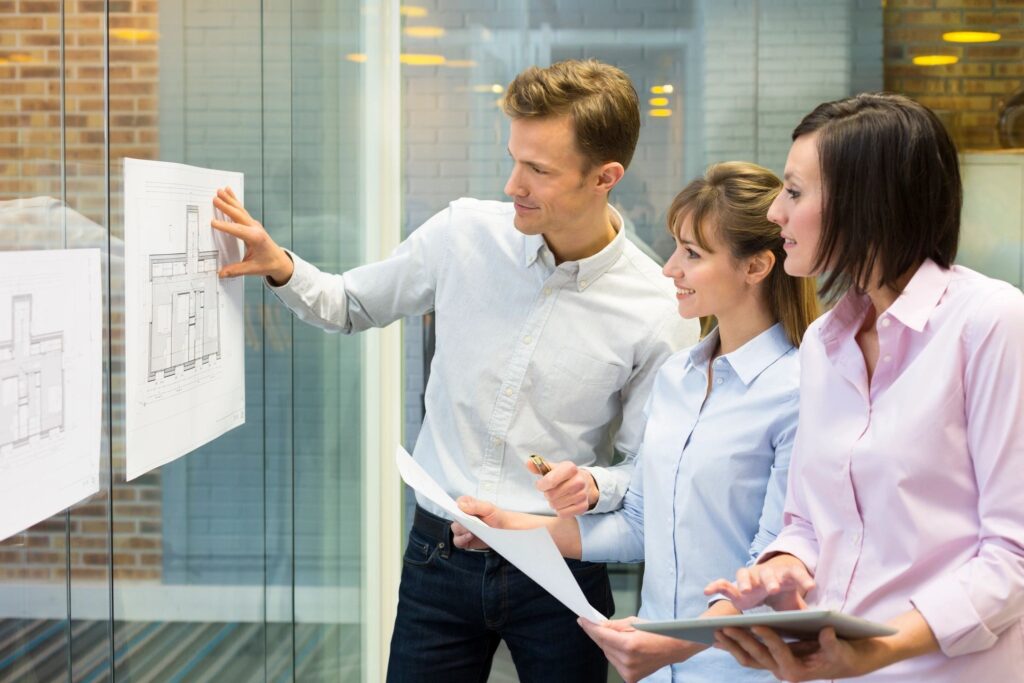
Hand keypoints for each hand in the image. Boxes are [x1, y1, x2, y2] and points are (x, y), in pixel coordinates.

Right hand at [211, 186, 293, 283]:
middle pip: (239, 215)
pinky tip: (229, 193)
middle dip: (227, 207)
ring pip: (240, 210)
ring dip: (230, 200)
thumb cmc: (268, 264)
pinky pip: (242, 211)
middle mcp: (256, 229)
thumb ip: (236, 270)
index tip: (213, 223)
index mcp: (256, 238)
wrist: (280, 261)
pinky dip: (234, 201)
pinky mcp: (252, 224)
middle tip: (215, 199)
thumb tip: (221, 273)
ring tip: (220, 191)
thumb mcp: (252, 269)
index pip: (238, 231)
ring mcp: (254, 225)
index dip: (225, 227)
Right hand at [451, 496, 510, 550]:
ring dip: (462, 531)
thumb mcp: (489, 508)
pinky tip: (470, 537)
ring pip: (455, 530)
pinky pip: (457, 541)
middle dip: (461, 522)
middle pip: (455, 518)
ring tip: (471, 532)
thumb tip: (460, 505)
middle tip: (469, 524)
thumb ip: (476, 505)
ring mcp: (463, 528)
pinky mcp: (464, 540)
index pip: (457, 503)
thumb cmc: (496, 516)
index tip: (462, 511)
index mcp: (467, 505)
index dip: (458, 507)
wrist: (504, 529)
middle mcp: (463, 517)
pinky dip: (462, 540)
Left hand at [527, 459, 598, 516]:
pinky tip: (564, 503)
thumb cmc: (565, 476)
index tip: (541, 484)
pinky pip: (562, 514)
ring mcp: (582, 495)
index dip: (541, 485)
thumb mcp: (553, 468)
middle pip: (551, 495)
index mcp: (570, 468)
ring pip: (555, 505)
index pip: (550, 481)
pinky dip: (560, 510)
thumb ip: (539, 466)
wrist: (585, 483)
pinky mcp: (583, 507)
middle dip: (547, 494)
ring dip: (553, 502)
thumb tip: (528, 463)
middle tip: (552, 490)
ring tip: (558, 496)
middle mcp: (579, 481)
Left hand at [577, 617, 700, 682]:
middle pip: (603, 645)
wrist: (673, 648)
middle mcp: (627, 661)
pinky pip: (615, 663)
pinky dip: (615, 654)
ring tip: (618, 638)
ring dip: (608, 645)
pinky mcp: (630, 678)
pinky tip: (622, 648)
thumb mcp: (633, 622)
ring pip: (607, 654)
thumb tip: (597, 624)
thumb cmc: (656, 632)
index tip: (582, 620)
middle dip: (598, 634)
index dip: (590, 627)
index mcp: (629, 645)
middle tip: (594, 624)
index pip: (601, 635)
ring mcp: (629, 671)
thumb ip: (613, 625)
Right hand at [704, 554, 813, 610]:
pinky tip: (707, 592)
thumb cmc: (785, 594)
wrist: (770, 583)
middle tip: (773, 589)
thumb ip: (807, 610)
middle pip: (768, 573)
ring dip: (744, 582)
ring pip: (745, 574)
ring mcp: (750, 578)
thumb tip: (826, 622)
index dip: (803, 579)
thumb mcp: (797, 602)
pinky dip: (715, 586)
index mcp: (785, 577)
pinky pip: (724, 584)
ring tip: (745, 592)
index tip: (811, 586)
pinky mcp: (736, 586)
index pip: (795, 574)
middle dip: (770, 580)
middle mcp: (766, 574)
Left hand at [713, 625, 880, 680]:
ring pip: (749, 658)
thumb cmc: (842, 654)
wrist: (843, 662)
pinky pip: (750, 655)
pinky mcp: (772, 661)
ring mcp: (775, 667)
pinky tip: (721, 638)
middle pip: (757, 655)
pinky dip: (736, 646)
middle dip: (740, 640)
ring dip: (732, 645)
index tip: (755, 623)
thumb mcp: (840, 649)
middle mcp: (783, 671)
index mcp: (798, 670)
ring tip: (716, 631)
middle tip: (724, 626)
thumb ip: (832, 642)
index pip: (779, 651)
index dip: (767, 637)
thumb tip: (827, 631)